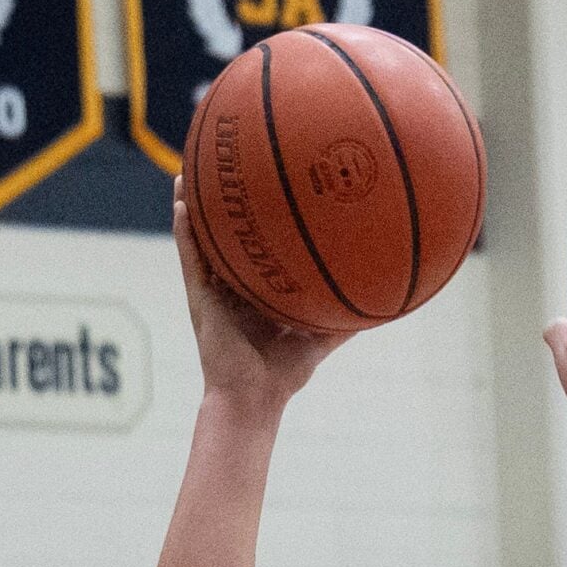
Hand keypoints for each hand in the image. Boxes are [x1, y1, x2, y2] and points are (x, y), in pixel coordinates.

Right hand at [172, 179, 344, 411]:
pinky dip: (185, 231)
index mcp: (256, 294)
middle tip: (228, 167)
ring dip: (194, 205)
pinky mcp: (199, 298)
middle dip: (225, 206)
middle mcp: (232, 288)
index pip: (257, 252)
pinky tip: (184, 202)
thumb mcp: (319, 341)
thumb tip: (381, 308)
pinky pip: (190, 257)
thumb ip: (344, 323)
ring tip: (190, 169)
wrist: (253, 399)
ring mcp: (212, 291)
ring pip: (200, 240)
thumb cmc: (283, 376)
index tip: (268, 191)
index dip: (259, 224)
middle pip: (226, 238)